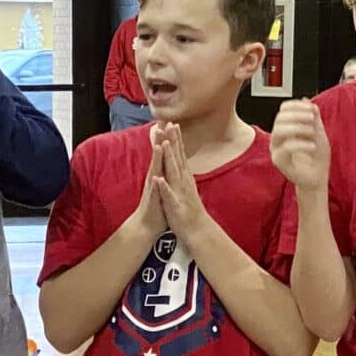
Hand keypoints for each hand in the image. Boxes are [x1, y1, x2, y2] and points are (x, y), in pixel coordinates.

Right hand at [126, 124, 167, 240]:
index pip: (166, 155)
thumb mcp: (164, 192)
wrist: (146, 226)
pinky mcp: (152, 192)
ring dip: (157, 149)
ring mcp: (153, 184)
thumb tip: (167, 170)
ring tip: (159, 134)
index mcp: (162, 176)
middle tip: (164, 121)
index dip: (169, 141)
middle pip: (159, 154)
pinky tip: (157, 157)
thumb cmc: (158, 210)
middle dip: (162, 138)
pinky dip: (156, 166)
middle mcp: (155, 176)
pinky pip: (155, 177)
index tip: (172, 126)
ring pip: (156, 163)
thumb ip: (165, 179)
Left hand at [152, 123, 209, 238]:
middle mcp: (183, 182)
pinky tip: (158, 179)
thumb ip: (183, 175)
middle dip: (174, 142)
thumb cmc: (189, 210)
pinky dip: (163, 187)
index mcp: (184, 178)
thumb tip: (181, 163)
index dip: (176, 140)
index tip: (173, 123)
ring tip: (164, 144)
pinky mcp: (175, 206)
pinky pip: (168, 196)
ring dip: (169, 159)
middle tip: (171, 124)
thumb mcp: (185, 189)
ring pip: (173, 173)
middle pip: (177, 159)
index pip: (179, 155)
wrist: (197, 231)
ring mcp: (179, 193)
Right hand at [271, 99, 330, 191]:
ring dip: (297, 127)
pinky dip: (301, 144)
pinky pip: (285, 147)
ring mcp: (276, 149)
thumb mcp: (319, 132)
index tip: (310, 108)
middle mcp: (278, 137)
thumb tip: (306, 100)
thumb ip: (313, 117)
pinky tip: (312, 146)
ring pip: (279, 130)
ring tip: (312, 132)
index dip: (296, 106)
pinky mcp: (279, 161)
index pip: (283, 110)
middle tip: (312, 118)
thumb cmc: (317, 158)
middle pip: (279, 118)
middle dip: (297, 115)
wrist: (318, 178)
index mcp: (286, 128)